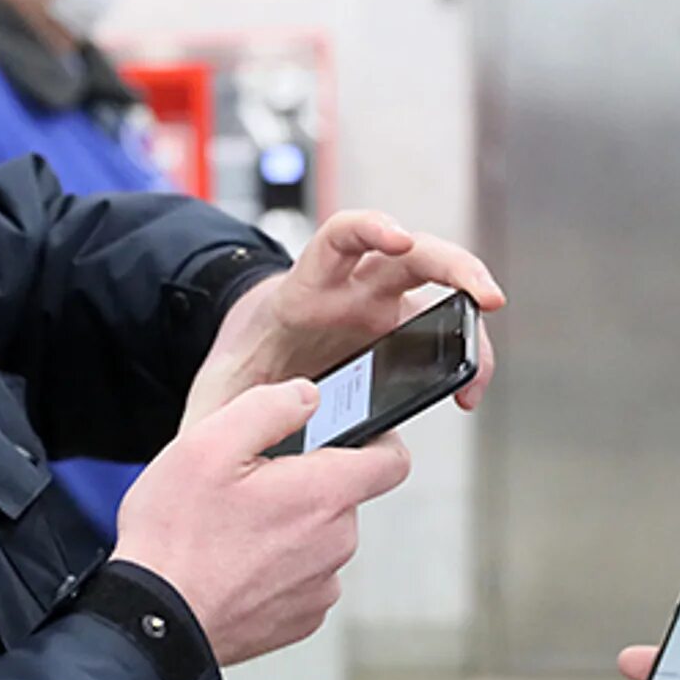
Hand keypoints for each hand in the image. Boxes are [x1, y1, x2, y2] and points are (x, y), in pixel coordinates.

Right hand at [114, 379, 411, 665]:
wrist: (154, 621)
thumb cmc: (174, 534)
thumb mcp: (208, 443)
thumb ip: (270, 406)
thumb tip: (308, 396)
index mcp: (324, 494)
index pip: (392, 460)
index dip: (377, 438)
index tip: (347, 434)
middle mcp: (335, 543)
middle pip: (342, 498)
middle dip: (304, 485)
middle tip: (247, 488)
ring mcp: (320, 587)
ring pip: (319, 538)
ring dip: (288, 528)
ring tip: (231, 531)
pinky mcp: (301, 619)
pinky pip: (302, 577)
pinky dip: (276, 568)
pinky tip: (232, 565)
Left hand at [186, 211, 505, 427]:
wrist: (259, 360)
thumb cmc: (244, 364)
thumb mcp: (221, 388)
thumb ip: (214, 412)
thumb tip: (194, 451)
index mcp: (308, 286)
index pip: (341, 237)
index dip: (370, 228)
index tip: (397, 237)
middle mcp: (354, 287)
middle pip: (412, 254)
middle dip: (453, 266)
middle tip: (486, 298)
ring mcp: (382, 308)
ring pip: (438, 292)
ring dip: (470, 315)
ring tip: (479, 367)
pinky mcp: (400, 334)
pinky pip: (441, 334)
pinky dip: (461, 356)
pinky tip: (465, 392)